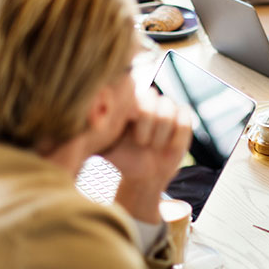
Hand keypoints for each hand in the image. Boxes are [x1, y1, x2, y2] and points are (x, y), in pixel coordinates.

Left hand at [103, 92, 191, 221]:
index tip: (129, 130)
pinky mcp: (183, 123)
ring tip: (153, 148)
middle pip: (153, 96)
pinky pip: (186, 120)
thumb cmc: (120, 160)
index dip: (134, 110)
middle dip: (148, 121)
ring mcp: (168, 111)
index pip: (133, 92)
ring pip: (170, 107)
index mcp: (128, 103)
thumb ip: (92, 135)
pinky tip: (167, 149)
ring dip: (162, 131)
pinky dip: (177, 135)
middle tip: (141, 142)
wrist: (142, 177)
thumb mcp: (102, 148)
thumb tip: (82, 124)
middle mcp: (148, 103)